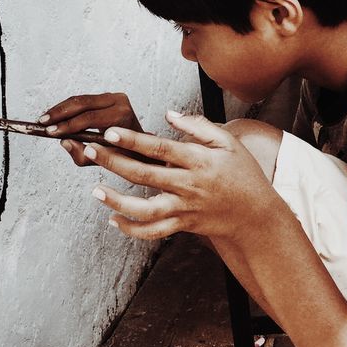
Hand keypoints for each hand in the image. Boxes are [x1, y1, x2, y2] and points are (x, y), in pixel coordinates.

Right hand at [40, 92, 141, 166]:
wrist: (141, 145)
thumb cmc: (125, 154)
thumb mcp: (105, 160)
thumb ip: (84, 154)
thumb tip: (64, 142)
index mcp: (122, 116)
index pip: (89, 118)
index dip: (67, 125)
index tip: (50, 132)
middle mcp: (120, 102)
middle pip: (82, 103)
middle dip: (59, 113)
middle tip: (42, 122)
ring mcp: (114, 96)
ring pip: (80, 99)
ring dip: (60, 109)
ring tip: (44, 119)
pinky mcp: (108, 96)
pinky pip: (83, 100)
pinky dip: (67, 108)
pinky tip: (54, 115)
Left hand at [84, 111, 277, 240]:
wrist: (255, 215)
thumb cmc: (242, 174)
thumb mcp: (228, 142)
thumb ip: (198, 126)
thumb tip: (169, 115)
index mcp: (199, 161)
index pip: (160, 149)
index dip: (133, 140)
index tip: (110, 132)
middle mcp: (189, 186)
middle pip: (144, 175)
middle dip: (114, 162)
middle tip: (91, 150)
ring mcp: (184, 208)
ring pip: (145, 209)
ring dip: (117, 200)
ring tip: (96, 190)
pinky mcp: (182, 225)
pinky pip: (153, 232)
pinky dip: (131, 229)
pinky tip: (113, 219)